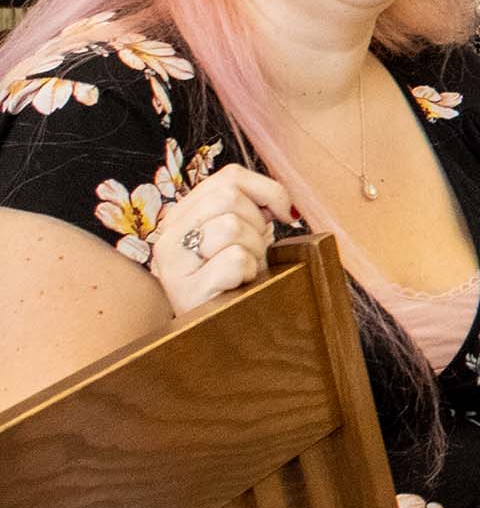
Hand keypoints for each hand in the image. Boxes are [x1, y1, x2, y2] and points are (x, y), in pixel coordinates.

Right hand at [147, 165, 294, 314]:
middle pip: (229, 196)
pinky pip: (235, 259)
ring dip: (255, 250)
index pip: (229, 176)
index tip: (282, 214)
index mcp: (182, 216)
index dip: (267, 190)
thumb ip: (251, 208)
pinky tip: (239, 285)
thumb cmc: (239, 281)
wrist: (226, 330)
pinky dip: (249, 271)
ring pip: (232, 226)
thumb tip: (283, 202)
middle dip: (257, 223)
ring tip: (245, 270)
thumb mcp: (244, 237)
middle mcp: (168, 235)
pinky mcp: (185, 290)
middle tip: (256, 250)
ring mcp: (172, 264)